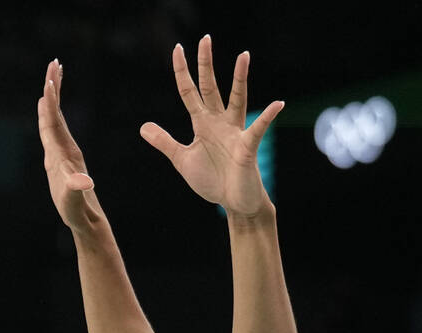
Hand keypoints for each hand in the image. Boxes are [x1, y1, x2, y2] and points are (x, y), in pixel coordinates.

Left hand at [38, 58, 102, 232]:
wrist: (81, 222)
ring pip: (54, 116)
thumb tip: (84, 183)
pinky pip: (61, 124)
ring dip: (54, 93)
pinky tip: (55, 99)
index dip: (50, 103)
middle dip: (51, 88)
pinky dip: (58, 108)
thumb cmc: (76, 212)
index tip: (49, 81)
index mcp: (56, 156)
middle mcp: (55, 150)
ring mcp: (61, 150)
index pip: (51, 124)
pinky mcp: (68, 153)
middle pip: (50, 114)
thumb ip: (76, 190)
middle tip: (53, 63)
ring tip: (56, 71)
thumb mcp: (75, 201)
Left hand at [140, 35, 282, 216]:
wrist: (234, 203)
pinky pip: (258, 129)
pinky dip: (268, 117)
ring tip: (243, 56)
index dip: (182, 72)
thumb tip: (143, 127)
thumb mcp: (183, 160)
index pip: (189, 92)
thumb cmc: (212, 180)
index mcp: (202, 124)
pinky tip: (278, 104)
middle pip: (211, 88)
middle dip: (206, 65)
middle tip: (205, 39)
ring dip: (240, 79)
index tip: (177, 49)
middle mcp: (219, 122)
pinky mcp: (247, 147)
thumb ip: (165, 142)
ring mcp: (234, 132)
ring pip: (236, 100)